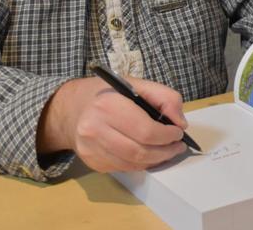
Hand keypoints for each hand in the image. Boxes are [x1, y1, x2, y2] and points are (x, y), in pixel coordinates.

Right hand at [37, 76, 188, 171]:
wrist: (71, 108)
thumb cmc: (107, 94)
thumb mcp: (136, 84)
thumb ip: (165, 97)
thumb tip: (180, 123)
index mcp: (107, 105)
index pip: (145, 131)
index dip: (167, 136)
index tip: (178, 133)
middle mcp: (94, 129)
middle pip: (139, 151)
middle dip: (165, 152)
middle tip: (177, 147)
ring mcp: (90, 148)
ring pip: (132, 164)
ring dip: (155, 161)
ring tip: (166, 151)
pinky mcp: (91, 161)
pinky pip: (122, 168)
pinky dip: (139, 163)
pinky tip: (146, 154)